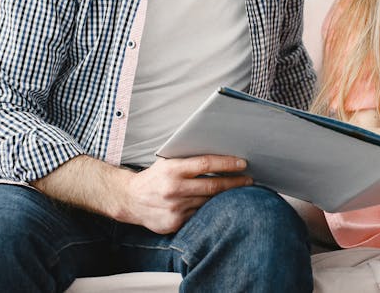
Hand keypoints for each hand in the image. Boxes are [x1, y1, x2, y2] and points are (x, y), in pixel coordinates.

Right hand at [119, 155, 252, 233]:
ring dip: (226, 198)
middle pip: (213, 186)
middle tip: (249, 180)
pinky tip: (221, 207)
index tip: (242, 163)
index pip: (206, 164)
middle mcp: (174, 189)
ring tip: (240, 192)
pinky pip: (199, 216)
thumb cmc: (154, 178)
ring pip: (208, 203)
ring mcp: (175, 208)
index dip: (227, 163)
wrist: (130, 200)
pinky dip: (210, 211)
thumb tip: (219, 156)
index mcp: (173, 169)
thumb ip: (189, 160)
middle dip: (234, 183)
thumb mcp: (168, 162)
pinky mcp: (174, 223)